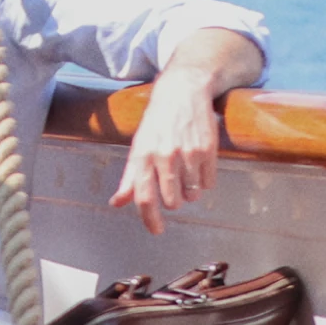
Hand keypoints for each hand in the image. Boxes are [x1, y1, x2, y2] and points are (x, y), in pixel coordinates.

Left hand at [113, 75, 226, 233]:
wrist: (183, 93)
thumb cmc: (157, 123)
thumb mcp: (137, 146)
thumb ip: (129, 178)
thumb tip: (117, 203)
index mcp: (142, 156)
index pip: (143, 196)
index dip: (149, 218)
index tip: (156, 231)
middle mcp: (164, 156)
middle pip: (170, 201)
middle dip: (172, 200)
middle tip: (172, 185)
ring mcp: (187, 154)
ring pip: (191, 195)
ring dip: (189, 192)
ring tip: (185, 172)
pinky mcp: (208, 151)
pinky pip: (208, 184)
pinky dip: (204, 181)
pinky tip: (198, 165)